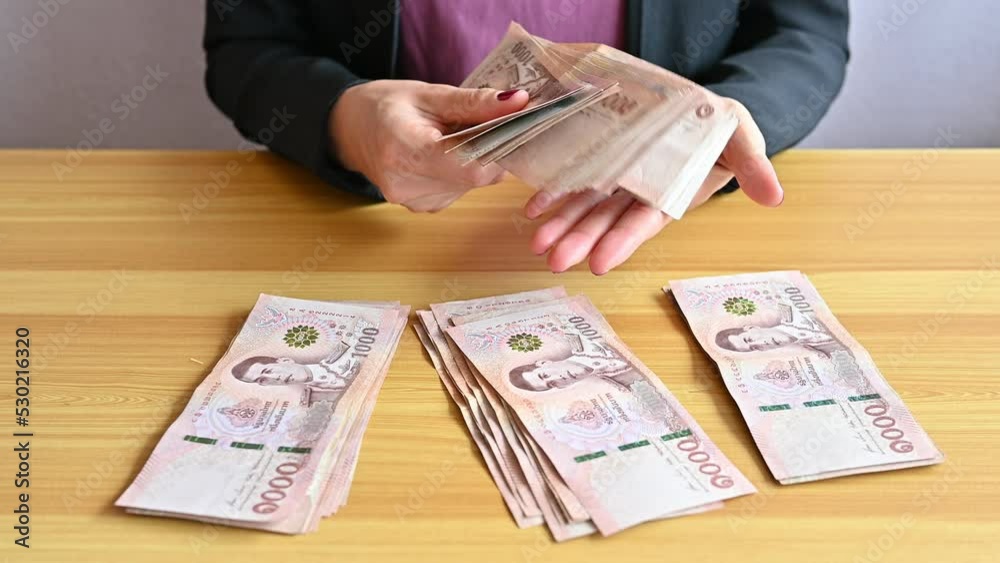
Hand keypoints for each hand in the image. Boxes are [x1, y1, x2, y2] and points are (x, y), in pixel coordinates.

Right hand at [329, 80, 528, 211]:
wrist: (349, 129)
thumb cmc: (385, 106)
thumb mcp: (429, 94)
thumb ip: (475, 102)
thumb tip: (519, 103)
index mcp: (405, 151)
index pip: (471, 166)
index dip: (499, 148)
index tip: (512, 126)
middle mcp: (409, 184)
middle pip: (475, 176)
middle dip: (490, 150)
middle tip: (483, 124)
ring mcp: (415, 201)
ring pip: (471, 184)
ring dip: (475, 160)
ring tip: (454, 137)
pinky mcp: (422, 207)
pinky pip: (460, 190)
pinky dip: (462, 171)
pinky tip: (444, 154)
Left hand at [523, 98, 783, 273]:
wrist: (698, 109)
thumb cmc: (722, 127)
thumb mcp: (742, 138)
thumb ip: (753, 166)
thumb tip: (774, 196)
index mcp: (671, 193)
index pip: (645, 222)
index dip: (623, 242)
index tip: (600, 263)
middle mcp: (640, 194)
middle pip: (607, 222)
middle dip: (581, 241)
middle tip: (554, 261)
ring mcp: (618, 181)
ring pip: (586, 208)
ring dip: (562, 226)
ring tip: (537, 245)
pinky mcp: (601, 164)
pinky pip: (574, 182)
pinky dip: (554, 196)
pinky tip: (532, 211)